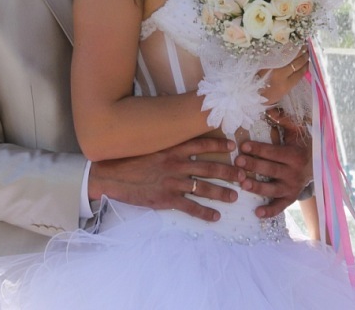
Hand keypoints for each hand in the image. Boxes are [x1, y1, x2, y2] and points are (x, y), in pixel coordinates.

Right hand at [89, 136, 242, 221]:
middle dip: (228, 171)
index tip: (233, 145)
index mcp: (171, 148)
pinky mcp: (166, 199)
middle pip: (209, 167)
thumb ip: (165, 143)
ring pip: (203, 187)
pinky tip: (215, 217)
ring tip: (234, 196)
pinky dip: (205, 213)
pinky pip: (190, 207)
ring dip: (221, 192)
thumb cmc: (128, 158)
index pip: (201, 144)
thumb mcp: (148, 145)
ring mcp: (172, 182)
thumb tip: (178, 137)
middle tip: (243, 175)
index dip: (218, 144)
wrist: (110, 175)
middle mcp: (175, 163)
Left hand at [235, 108, 311, 218]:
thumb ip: (284, 120)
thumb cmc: (298, 145)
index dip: (258, 149)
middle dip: (253, 166)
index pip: (274, 152)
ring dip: (257, 188)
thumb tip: (270, 109)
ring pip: (273, 189)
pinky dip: (270, 212)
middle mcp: (295, 173)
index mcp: (294, 155)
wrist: (316, 165)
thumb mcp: (295, 131)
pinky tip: (257, 213)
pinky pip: (280, 207)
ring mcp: (292, 188)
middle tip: (237, 162)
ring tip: (242, 184)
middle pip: (271, 170)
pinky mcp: (290, 198)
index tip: (243, 145)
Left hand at [258, 46, 308, 103]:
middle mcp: (280, 74)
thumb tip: (299, 70)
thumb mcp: (282, 93)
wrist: (249, 91)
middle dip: (304, 56)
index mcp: (285, 85)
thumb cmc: (266, 96)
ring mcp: (273, 66)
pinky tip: (291, 46)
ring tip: (303, 46)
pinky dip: (286, 49)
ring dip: (297, 51)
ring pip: (289, 56)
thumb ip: (290, 82)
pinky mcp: (266, 60)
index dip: (306, 66)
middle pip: (296, 63)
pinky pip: (279, 53)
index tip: (310, 61)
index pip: (299, 73)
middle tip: (309, 51)